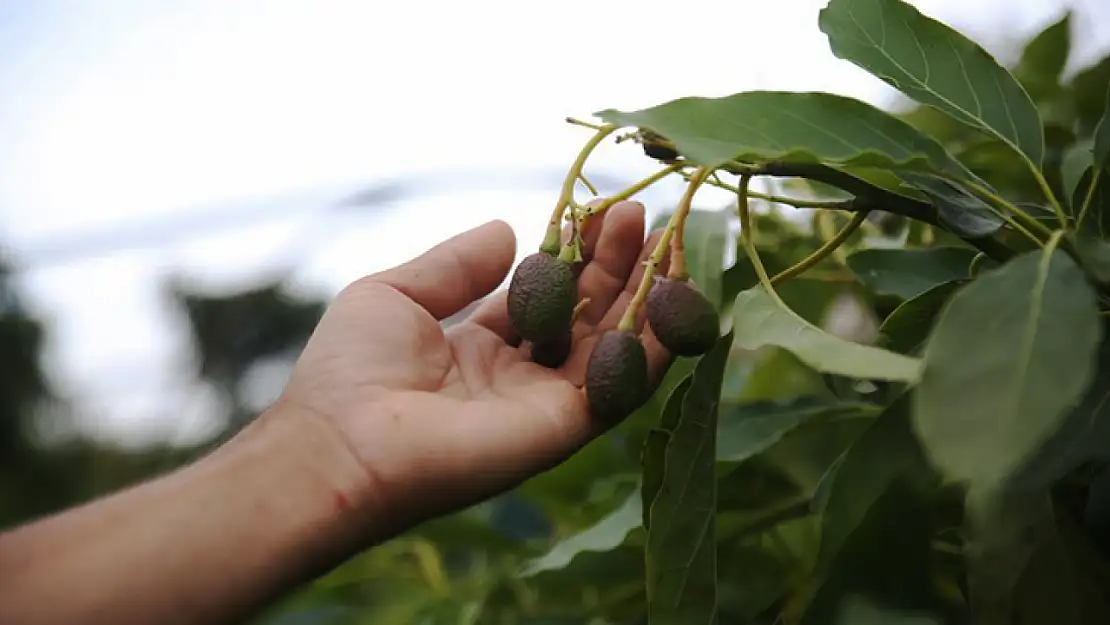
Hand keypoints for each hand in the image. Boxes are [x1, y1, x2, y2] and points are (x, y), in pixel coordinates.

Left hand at [275, 200, 671, 535]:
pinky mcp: (564, 428)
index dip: (576, 254)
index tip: (603, 211)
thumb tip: (507, 229)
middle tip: (644, 216)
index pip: (548, 295)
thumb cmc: (350, 370)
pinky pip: (621, 385)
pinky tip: (668, 296)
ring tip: (665, 244)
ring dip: (644, 297)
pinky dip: (650, 344)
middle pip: (587, 316)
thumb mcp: (396, 293)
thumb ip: (456, 265)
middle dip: (617, 266)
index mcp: (480, 348)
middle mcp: (520, 377)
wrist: (341, 441)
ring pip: (614, 348)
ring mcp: (545, 405)